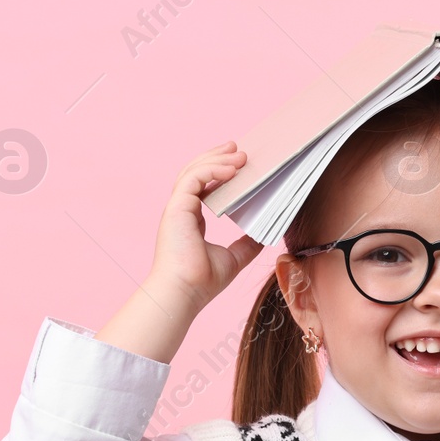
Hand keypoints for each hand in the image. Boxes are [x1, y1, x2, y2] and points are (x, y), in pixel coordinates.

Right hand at [146, 141, 265, 309]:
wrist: (184, 292)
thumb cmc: (202, 281)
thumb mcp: (234, 258)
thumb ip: (246, 245)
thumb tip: (263, 236)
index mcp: (191, 220)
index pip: (203, 188)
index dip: (218, 173)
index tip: (237, 164)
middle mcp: (182, 211)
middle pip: (196, 173)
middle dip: (217, 157)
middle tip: (238, 148)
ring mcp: (177, 208)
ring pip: (193, 171)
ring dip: (217, 159)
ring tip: (239, 152)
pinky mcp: (176, 207)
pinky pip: (194, 178)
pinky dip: (212, 170)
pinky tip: (231, 169)